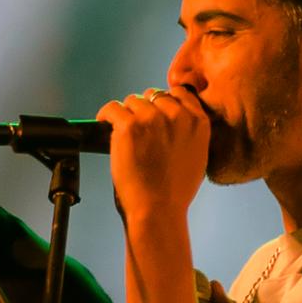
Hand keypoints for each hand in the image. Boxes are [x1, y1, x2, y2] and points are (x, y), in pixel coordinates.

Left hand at [96, 86, 210, 227]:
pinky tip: (104, 124)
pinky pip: (113, 108)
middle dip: (144, 109)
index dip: (163, 102)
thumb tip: (175, 117)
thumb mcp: (198, 156)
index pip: (179, 93)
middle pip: (153, 95)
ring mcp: (152, 119)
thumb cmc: (175, 191)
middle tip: (137, 130)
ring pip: (132, 101)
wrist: (159, 209)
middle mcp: (177, 115)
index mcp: (197, 121)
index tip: (154, 112)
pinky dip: (106, 115)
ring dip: (126, 114)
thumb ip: (189, 131)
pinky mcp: (129, 126)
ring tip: (123, 133)